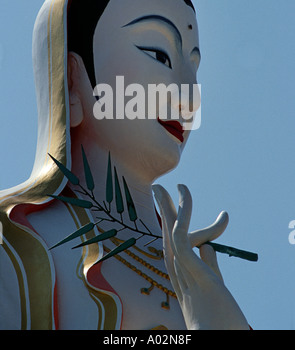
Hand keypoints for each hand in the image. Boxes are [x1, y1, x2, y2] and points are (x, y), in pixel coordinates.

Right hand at [152, 184, 248, 329]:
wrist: (214, 334)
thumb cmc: (216, 316)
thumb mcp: (212, 283)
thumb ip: (209, 264)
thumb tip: (208, 246)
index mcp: (180, 270)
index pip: (176, 239)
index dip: (186, 220)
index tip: (202, 210)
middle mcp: (174, 265)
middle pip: (166, 229)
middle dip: (163, 207)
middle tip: (157, 188)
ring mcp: (179, 264)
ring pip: (170, 226)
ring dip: (168, 203)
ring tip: (168, 186)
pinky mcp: (187, 263)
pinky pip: (181, 232)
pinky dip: (183, 211)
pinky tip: (184, 194)